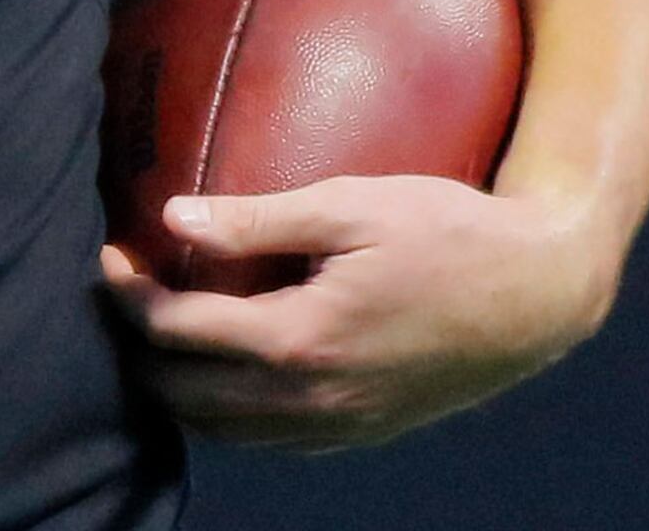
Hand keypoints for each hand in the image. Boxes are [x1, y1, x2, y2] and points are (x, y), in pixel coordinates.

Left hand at [97, 175, 612, 452]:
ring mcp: (340, 425)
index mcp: (301, 339)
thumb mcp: (352, 206)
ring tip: (157, 337)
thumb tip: (172, 216)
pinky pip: (271, 442)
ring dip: (177, 391)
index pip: (178, 332)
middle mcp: (313, 398)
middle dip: (137, 351)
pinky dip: (228, 415)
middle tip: (121, 298)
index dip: (130, 296)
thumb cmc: (449, 231)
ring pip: (223, 431)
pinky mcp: (363, 432)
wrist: (540, 294)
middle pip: (184, 396)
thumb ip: (257, 216)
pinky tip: (221, 373)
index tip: (109, 258)